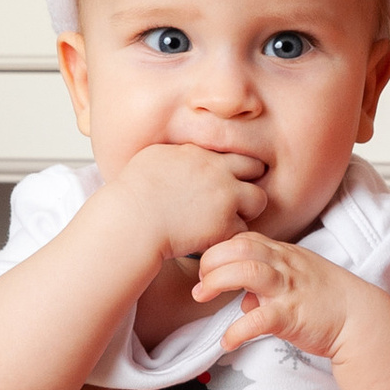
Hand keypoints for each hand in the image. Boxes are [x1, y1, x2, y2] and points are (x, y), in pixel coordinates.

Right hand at [117, 139, 269, 263]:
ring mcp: (224, 197)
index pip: (232, 151)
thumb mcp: (153, 158)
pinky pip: (243, 230)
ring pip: (258, 199)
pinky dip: (231, 235)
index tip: (221, 180)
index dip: (230, 167)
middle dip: (248, 181)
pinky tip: (215, 238)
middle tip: (233, 198)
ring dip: (247, 210)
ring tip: (227, 219)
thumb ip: (177, 154)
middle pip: (256, 167)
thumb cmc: (132, 193)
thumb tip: (184, 153)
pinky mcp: (224, 225)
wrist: (131, 221)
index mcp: (199, 152)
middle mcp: (217, 170)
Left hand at [190, 228, 357, 361]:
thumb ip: (267, 283)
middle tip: (199, 281)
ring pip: (246, 271)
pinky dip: (236, 330)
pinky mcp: (291, 316)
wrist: (361, 319)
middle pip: (239, 247)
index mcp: (284, 254)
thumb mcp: (296, 281)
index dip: (219, 249)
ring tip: (201, 297)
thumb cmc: (328, 301)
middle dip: (211, 260)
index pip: (244, 238)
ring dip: (216, 281)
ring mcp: (288, 289)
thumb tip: (243, 298)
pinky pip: (257, 319)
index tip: (206, 268)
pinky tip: (227, 342)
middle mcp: (284, 265)